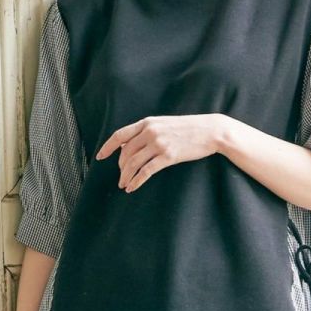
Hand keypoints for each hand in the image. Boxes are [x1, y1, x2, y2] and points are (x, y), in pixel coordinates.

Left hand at [96, 114, 221, 191]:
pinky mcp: (168, 156)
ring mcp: (159, 144)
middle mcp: (150, 132)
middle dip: (120, 167)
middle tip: (121, 177)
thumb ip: (147, 132)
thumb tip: (129, 145)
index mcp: (147, 123)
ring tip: (124, 185)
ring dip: (126, 177)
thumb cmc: (188, 128)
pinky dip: (136, 181)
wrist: (210, 131)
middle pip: (125, 153)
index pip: (120, 135)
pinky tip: (132, 187)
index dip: (107, 147)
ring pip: (133, 163)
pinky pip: (146, 171)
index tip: (100, 157)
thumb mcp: (164, 124)